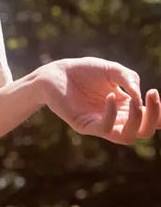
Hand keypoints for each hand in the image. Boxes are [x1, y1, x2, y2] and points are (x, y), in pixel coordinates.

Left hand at [41, 58, 160, 144]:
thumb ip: (129, 79)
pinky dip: (111, 113)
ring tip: (135, 100)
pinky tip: (110, 95)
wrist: (57, 73)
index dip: (160, 113)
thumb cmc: (85, 71)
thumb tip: (139, 95)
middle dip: (154, 117)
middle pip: (144, 131)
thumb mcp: (113, 70)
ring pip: (127, 137)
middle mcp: (116, 119)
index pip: (151, 118)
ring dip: (136, 119)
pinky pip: (104, 128)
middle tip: (153, 95)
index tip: (157, 95)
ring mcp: (101, 124)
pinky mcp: (84, 125)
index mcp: (126, 107)